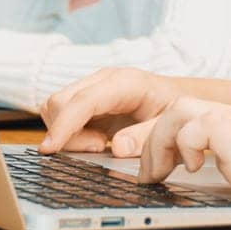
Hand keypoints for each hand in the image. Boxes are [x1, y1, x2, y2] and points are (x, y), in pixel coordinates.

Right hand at [38, 68, 230, 154]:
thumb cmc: (178, 109)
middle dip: (67, 133)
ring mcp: (92, 89)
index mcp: (124, 82)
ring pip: (55, 109)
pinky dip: (69, 133)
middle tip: (98, 148)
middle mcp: (103, 80)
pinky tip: (95, 141)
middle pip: (59, 102)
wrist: (180, 99)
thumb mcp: (171, 124)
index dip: (64, 125)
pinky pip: (62, 116)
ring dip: (67, 134)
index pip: (82, 101)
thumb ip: (147, 136)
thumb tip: (116, 148)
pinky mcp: (87, 102)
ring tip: (99, 145)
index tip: (50, 149)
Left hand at [139, 98, 230, 210]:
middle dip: (150, 139)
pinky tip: (192, 169)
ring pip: (179, 110)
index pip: (197, 114)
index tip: (153, 164)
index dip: (167, 135)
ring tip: (157, 175)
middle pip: (179, 106)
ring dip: (157, 142)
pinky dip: (185, 146)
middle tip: (145, 174)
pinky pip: (198, 128)